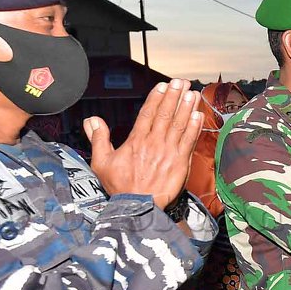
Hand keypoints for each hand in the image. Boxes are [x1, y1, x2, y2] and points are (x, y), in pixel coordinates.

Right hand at [86, 79, 203, 208]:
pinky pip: (189, 141)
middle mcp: (154, 143)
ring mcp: (168, 152)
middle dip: (174, 96)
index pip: (148, 113)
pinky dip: (194, 127)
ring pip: (179, 124)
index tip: (163, 86)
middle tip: (181, 82)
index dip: (156, 98)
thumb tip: (91, 120)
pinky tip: (199, 116)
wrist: (137, 207)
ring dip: (187, 107)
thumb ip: (99, 138)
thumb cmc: (120, 187)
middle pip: (166, 114)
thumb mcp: (101, 162)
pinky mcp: (180, 163)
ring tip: (192, 93)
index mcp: (136, 141)